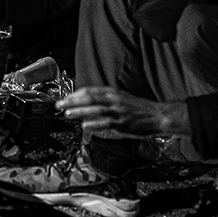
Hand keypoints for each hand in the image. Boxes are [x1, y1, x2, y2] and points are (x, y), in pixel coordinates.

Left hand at [57, 87, 190, 137]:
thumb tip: (88, 103)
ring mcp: (118, 111)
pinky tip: (85, 126)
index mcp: (113, 92)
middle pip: (89, 98)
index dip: (75, 93)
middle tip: (59, 104)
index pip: (90, 90)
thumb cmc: (139, 110)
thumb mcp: (122, 99)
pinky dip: (94, 124)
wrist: (158, 116)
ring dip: (79, 111)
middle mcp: (115, 100)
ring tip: (67, 113)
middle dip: (72, 101)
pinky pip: (105, 123)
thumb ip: (106, 100)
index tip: (65, 97)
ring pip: (95, 109)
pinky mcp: (123, 123)